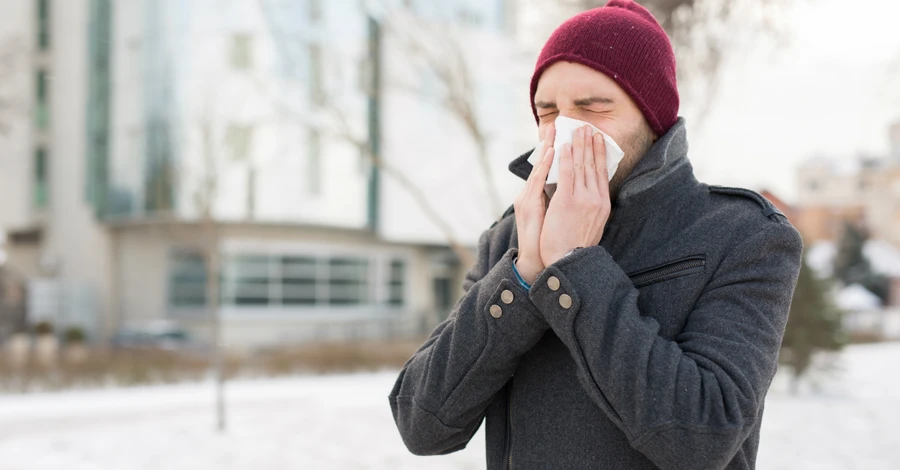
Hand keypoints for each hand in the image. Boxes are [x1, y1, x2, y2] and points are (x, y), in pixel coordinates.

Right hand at [514, 123, 554, 283]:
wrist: (541, 261)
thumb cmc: (548, 242)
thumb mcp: (550, 219)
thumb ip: (554, 202)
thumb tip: (565, 189)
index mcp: (532, 198)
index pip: (544, 169)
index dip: (551, 151)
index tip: (558, 134)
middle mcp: (528, 196)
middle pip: (541, 164)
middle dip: (549, 143)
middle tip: (556, 124)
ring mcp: (528, 199)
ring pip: (539, 167)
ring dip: (548, 147)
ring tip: (554, 130)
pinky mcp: (529, 205)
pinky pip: (539, 180)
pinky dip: (545, 164)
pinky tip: (551, 151)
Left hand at [540, 125, 610, 266]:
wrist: (569, 261)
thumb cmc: (576, 247)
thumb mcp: (593, 225)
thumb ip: (593, 209)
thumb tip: (591, 197)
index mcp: (603, 204)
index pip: (602, 173)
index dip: (600, 153)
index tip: (598, 139)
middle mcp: (596, 199)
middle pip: (593, 165)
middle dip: (589, 143)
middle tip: (587, 127)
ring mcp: (582, 199)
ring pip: (580, 165)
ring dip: (578, 145)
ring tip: (576, 130)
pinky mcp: (567, 201)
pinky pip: (566, 174)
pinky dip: (565, 159)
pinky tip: (563, 147)